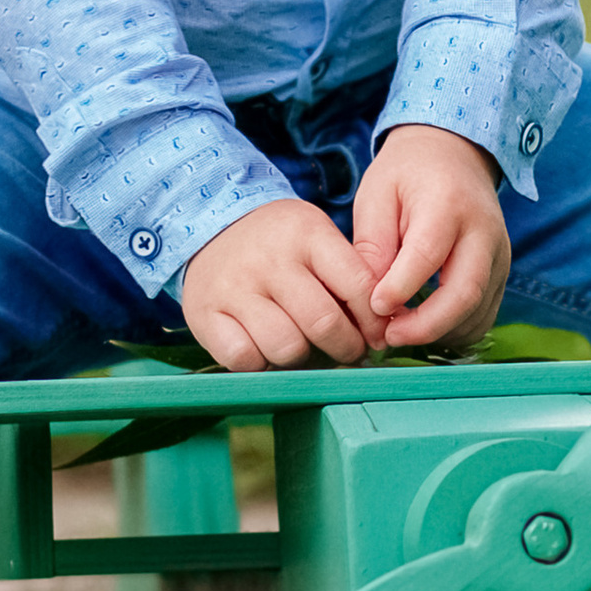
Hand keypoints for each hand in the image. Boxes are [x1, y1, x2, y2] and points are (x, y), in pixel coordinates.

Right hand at [181, 196, 388, 369]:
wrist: (210, 226)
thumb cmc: (278, 242)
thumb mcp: (316, 237)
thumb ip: (349, 274)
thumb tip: (384, 328)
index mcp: (307, 234)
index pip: (358, 285)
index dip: (375, 321)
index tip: (377, 336)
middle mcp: (270, 260)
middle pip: (323, 324)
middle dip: (346, 348)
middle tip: (348, 351)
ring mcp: (235, 287)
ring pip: (286, 347)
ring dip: (302, 358)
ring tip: (304, 345)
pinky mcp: (205, 314)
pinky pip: (244, 359)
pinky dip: (260, 363)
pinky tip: (264, 347)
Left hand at [350, 123, 510, 351]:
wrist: (452, 153)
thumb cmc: (407, 174)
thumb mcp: (376, 195)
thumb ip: (372, 246)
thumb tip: (372, 301)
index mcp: (447, 203)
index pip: (427, 255)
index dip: (399, 288)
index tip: (373, 308)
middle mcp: (483, 231)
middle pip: (465, 293)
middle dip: (425, 326)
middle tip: (387, 337)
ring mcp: (499, 254)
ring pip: (477, 313)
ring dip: (438, 333)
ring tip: (400, 330)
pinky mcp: (501, 273)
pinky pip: (483, 315)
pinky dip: (454, 330)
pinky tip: (423, 324)